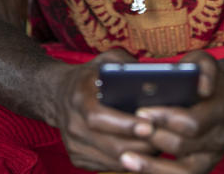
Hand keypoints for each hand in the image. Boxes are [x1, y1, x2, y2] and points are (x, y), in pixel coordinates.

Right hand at [54, 48, 159, 170]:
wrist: (58, 94)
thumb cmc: (90, 76)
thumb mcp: (104, 61)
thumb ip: (125, 64)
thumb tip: (151, 76)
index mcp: (78, 98)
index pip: (98, 117)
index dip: (124, 124)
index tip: (149, 125)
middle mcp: (73, 125)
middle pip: (110, 145)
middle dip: (141, 144)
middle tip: (165, 139)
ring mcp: (74, 145)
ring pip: (113, 160)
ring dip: (140, 156)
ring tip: (161, 146)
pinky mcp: (78, 158)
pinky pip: (109, 166)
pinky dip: (130, 162)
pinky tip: (145, 151)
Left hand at [117, 50, 223, 173]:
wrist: (216, 96)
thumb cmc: (200, 77)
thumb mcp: (203, 62)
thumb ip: (203, 67)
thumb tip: (203, 87)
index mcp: (219, 111)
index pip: (192, 122)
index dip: (165, 119)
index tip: (141, 112)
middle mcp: (218, 138)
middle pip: (182, 146)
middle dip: (154, 138)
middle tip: (130, 133)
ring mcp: (210, 157)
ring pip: (182, 172)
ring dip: (151, 166)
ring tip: (125, 159)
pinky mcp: (198, 168)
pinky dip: (154, 173)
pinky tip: (133, 166)